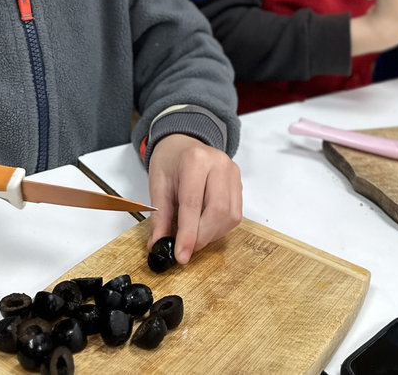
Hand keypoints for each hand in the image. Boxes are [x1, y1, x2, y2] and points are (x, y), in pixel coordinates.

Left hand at [147, 134, 241, 264]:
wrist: (183, 143)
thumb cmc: (170, 161)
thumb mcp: (157, 185)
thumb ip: (159, 216)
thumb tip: (158, 244)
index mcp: (195, 160)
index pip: (193, 203)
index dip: (188, 234)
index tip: (181, 255)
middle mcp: (219, 164)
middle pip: (218, 211)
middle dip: (202, 237)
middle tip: (187, 248)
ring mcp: (233, 173)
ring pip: (230, 216)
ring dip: (212, 234)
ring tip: (195, 234)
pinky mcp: (239, 183)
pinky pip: (235, 214)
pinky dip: (220, 227)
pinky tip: (205, 225)